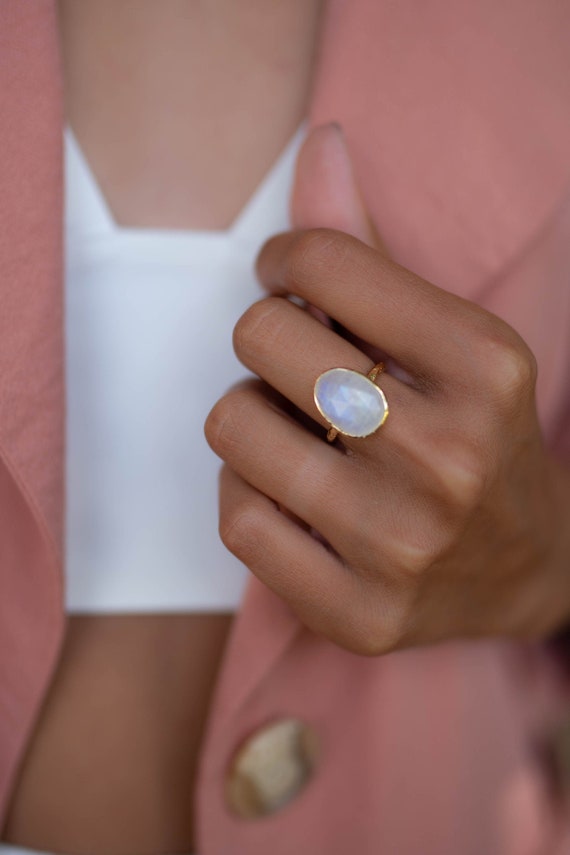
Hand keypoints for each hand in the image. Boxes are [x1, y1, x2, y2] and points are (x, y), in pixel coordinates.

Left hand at [205, 124, 569, 654]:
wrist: (528, 566)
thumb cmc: (475, 432)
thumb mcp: (449, 334)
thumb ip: (370, 247)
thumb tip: (318, 142)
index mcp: (486, 365)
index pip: (319, 260)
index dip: (284, 260)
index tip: (291, 281)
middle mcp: (451, 458)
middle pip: (260, 339)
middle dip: (267, 339)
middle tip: (302, 367)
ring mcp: (403, 546)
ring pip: (233, 428)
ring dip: (251, 417)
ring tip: (298, 433)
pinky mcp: (360, 614)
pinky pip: (237, 519)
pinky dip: (248, 493)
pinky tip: (293, 495)